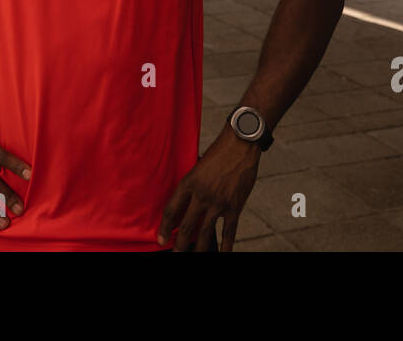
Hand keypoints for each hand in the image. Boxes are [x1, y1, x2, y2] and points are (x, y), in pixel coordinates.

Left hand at [157, 130, 260, 250]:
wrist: (241, 144)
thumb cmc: (219, 153)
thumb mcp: (197, 166)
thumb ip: (192, 185)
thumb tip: (186, 205)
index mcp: (188, 183)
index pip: (171, 211)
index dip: (164, 228)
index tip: (161, 240)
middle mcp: (201, 195)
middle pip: (186, 227)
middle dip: (179, 245)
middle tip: (175, 254)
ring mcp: (218, 202)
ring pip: (205, 233)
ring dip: (198, 249)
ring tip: (194, 257)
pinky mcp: (234, 206)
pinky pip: (228, 231)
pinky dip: (226, 245)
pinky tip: (223, 253)